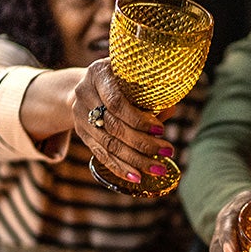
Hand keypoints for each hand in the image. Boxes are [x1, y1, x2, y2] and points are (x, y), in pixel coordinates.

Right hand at [72, 58, 175, 182]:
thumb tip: (170, 109)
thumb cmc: (120, 79)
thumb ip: (149, 94)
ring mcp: (80, 115)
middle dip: (143, 143)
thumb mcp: (132, 78)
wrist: (89, 84)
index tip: (161, 130)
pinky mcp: (82, 133)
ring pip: (108, 144)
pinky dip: (119, 168)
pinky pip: (101, 154)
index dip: (138, 120)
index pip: (116, 103)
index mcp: (98, 74)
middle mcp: (84, 94)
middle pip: (113, 127)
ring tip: (158, 168)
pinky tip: (137, 178)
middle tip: (168, 151)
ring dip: (135, 160)